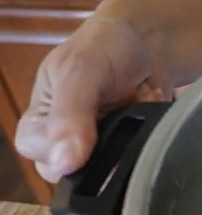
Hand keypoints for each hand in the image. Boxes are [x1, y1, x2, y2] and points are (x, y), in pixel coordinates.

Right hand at [15, 0, 201, 183]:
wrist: (149, 39)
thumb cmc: (103, 47)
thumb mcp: (80, 71)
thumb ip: (69, 115)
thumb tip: (63, 163)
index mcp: (38, 124)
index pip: (43, 160)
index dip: (69, 151)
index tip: (94, 123)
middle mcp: (66, 142)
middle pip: (80, 175)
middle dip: (109, 145)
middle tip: (122, 109)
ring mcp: (100, 149)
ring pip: (114, 172)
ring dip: (131, 141)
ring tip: (136, 104)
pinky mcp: (130, 150)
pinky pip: (142, 161)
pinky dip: (151, 138)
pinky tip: (150, 112)